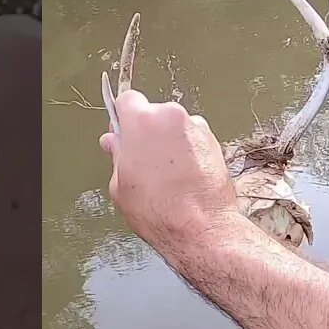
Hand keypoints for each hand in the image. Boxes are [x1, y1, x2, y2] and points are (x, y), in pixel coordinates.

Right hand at [98, 91, 239, 258]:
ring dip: (169, 142)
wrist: (202, 228)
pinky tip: (184, 177)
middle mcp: (172, 116)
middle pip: (153, 114)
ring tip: (166, 176)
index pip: (128, 99)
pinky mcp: (214, 141)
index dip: (123, 117)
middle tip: (142, 162)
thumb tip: (114, 142)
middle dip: (147, 133)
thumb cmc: (160, 211)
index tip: (122, 132)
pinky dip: (188, 151)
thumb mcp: (120, 186)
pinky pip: (193, 139)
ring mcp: (197, 127)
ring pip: (175, 127)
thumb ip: (117, 155)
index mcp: (142, 121)